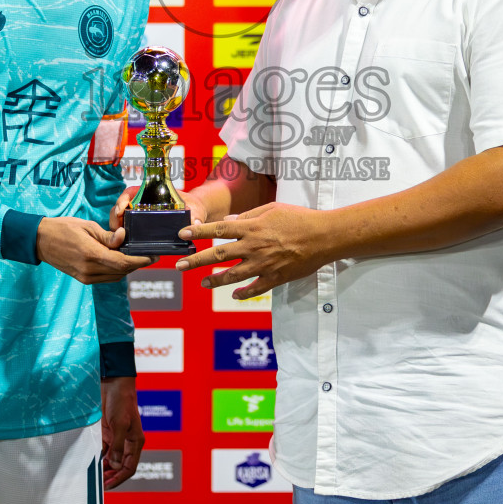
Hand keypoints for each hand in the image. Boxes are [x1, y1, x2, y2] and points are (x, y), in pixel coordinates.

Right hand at [35, 217, 152, 283]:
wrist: (40, 241)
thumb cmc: (63, 228)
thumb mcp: (87, 226)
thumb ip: (107, 236)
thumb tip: (124, 237)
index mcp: (90, 254)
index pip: (122, 262)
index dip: (141, 260)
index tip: (153, 256)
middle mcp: (89, 270)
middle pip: (122, 271)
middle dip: (138, 264)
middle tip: (150, 255)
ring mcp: (85, 277)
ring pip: (116, 277)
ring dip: (128, 268)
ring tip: (136, 256)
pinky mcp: (83, 279)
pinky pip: (106, 278)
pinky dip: (117, 271)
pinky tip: (120, 260)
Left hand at [99, 376, 144, 488]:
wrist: (113, 384)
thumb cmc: (121, 402)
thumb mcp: (120, 424)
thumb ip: (117, 446)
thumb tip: (114, 465)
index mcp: (135, 442)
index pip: (129, 467)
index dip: (119, 478)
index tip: (107, 486)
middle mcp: (127, 443)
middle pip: (120, 466)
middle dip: (111, 476)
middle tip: (99, 486)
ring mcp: (116, 438)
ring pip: (111, 460)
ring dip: (104, 469)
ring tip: (94, 477)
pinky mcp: (107, 433)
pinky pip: (103, 450)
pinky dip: (98, 458)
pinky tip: (91, 463)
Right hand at [110, 184, 208, 231]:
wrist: (194, 215)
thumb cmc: (193, 208)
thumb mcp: (194, 209)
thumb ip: (195, 214)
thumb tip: (195, 222)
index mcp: (151, 193)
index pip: (131, 192)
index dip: (123, 199)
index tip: (122, 208)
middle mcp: (142, 204)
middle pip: (121, 207)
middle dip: (116, 217)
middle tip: (117, 227)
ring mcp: (139, 217)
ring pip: (121, 221)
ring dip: (117, 229)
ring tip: (119, 239)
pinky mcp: (140, 230)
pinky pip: (127, 232)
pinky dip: (123, 238)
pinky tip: (124, 247)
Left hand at [173, 203, 330, 298]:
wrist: (324, 237)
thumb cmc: (299, 218)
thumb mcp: (271, 209)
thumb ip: (248, 216)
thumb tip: (229, 223)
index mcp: (252, 228)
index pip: (218, 230)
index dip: (198, 232)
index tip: (182, 234)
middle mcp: (253, 247)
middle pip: (218, 255)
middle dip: (196, 260)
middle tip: (179, 265)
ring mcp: (263, 265)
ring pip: (233, 275)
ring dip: (214, 280)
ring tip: (202, 283)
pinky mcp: (275, 277)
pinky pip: (256, 289)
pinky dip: (244, 293)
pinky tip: (235, 294)